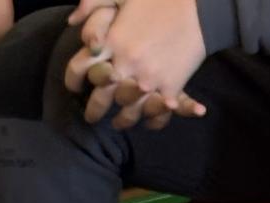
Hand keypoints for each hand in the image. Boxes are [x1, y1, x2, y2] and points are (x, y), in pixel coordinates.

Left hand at [66, 0, 207, 126]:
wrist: (198, 7)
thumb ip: (93, 3)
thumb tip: (71, 21)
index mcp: (110, 42)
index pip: (79, 68)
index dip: (73, 81)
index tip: (75, 89)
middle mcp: (125, 65)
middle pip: (100, 99)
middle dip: (93, 111)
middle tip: (91, 117)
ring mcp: (148, 81)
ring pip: (126, 113)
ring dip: (120, 121)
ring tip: (118, 124)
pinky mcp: (170, 89)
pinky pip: (156, 115)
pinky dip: (151, 122)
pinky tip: (146, 122)